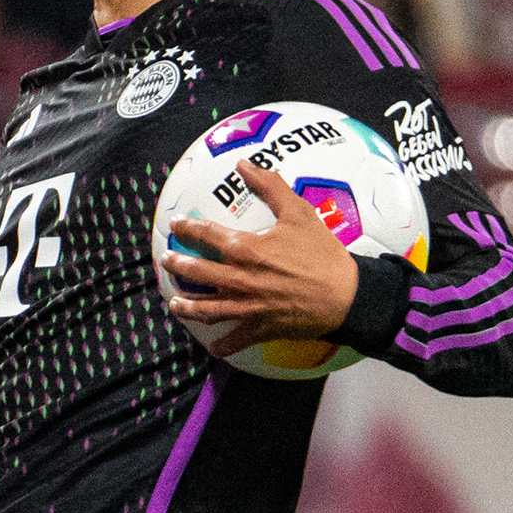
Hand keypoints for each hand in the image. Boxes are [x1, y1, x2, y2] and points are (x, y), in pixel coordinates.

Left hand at [161, 158, 358, 357]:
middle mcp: (239, 279)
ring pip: (207, 308)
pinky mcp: (260, 328)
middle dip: (178, 265)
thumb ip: (270, 186)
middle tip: (167, 261)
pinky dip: (223, 346)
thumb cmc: (322, 253)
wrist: (346, 295)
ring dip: (187, 307)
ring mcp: (247, 306)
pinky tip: (214, 348)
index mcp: (245, 249)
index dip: (188, 228)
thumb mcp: (298, 212)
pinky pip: (236, 340)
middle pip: (198, 272)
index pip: (206, 235)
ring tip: (175, 303)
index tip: (176, 224)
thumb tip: (244, 164)